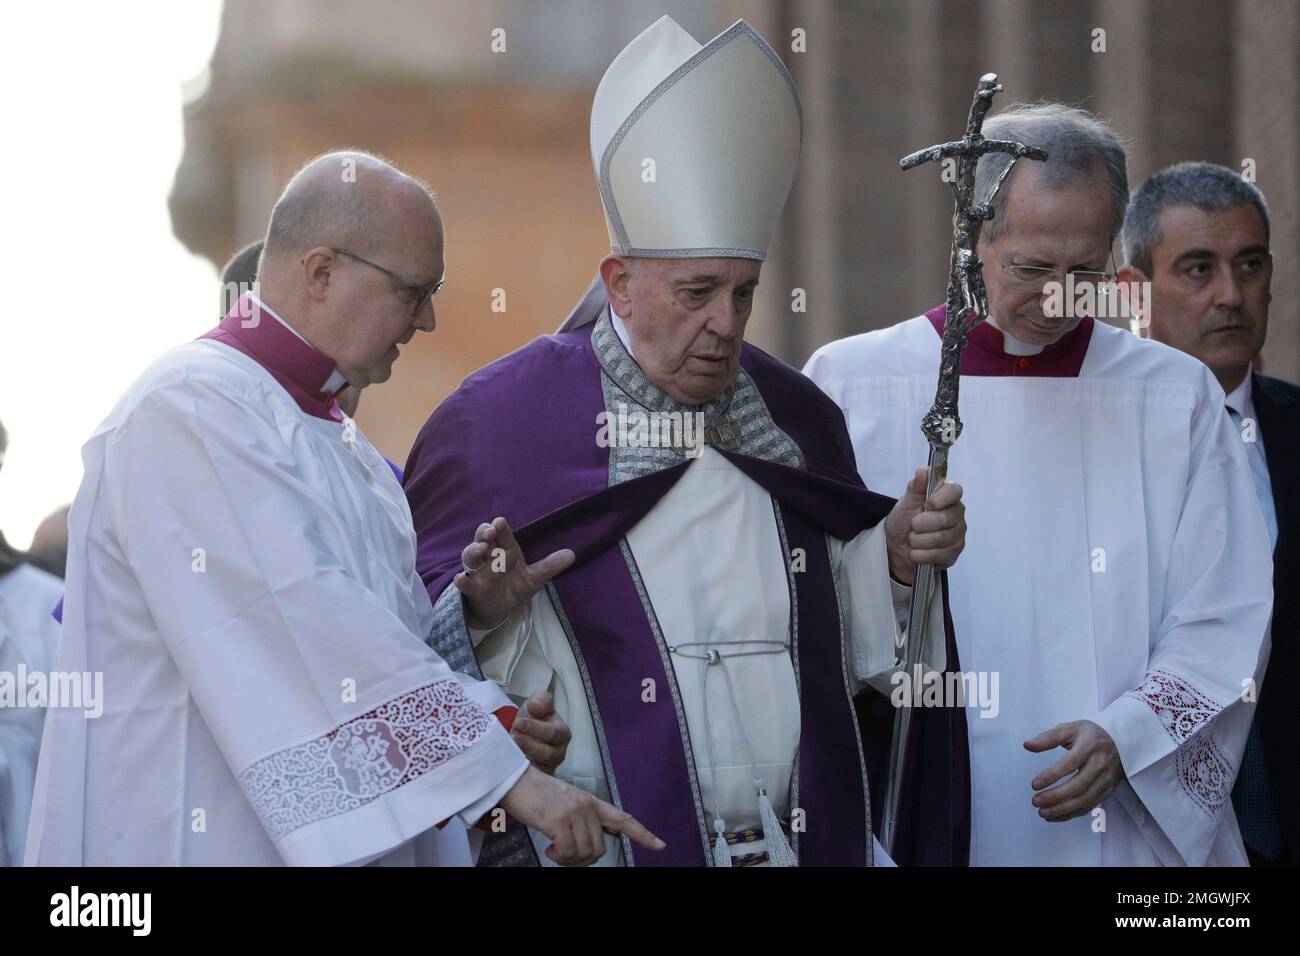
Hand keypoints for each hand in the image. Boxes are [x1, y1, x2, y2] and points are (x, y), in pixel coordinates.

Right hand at [456, 517, 573, 629]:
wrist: (498, 611)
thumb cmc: (514, 588)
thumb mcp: (534, 578)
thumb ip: (549, 566)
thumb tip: (572, 554)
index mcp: (505, 550)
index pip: (501, 535)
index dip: (499, 528)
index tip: (500, 522)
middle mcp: (489, 557)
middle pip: (481, 539)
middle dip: (484, 533)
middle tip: (490, 532)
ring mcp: (478, 572)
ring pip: (470, 556)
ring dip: (473, 551)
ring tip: (481, 549)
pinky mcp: (472, 589)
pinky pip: (464, 583)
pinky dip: (461, 581)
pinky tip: (461, 579)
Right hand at [499, 766, 664, 865]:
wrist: (513, 780)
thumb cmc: (534, 795)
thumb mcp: (564, 804)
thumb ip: (579, 820)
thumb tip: (585, 849)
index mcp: (590, 802)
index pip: (623, 819)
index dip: (643, 834)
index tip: (660, 846)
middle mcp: (587, 806)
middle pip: (599, 849)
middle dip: (582, 860)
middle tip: (563, 855)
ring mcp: (575, 812)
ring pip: (584, 854)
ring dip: (568, 860)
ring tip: (554, 849)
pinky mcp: (560, 820)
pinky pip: (568, 853)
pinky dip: (558, 857)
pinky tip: (549, 847)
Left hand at [510, 690, 570, 774]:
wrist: (522, 732)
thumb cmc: (533, 718)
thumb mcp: (537, 702)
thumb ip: (540, 700)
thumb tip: (536, 707)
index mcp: (562, 733)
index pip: (553, 733)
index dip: (534, 728)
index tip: (518, 722)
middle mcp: (559, 753)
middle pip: (546, 753)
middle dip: (527, 744)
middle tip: (512, 735)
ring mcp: (548, 767)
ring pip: (538, 768)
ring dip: (522, 757)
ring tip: (509, 747)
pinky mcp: (537, 778)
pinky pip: (530, 779)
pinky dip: (518, 771)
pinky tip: (509, 761)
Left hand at [884, 467, 965, 584]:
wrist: (896, 548)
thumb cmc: (903, 522)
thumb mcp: (905, 503)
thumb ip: (915, 487)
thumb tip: (923, 470)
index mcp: (946, 497)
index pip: (955, 491)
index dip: (941, 498)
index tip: (927, 504)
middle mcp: (957, 514)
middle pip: (948, 518)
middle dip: (922, 524)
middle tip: (912, 525)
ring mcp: (958, 535)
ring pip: (943, 538)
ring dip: (919, 541)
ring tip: (912, 539)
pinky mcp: (954, 554)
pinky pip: (940, 555)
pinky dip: (922, 555)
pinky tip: (916, 552)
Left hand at [1024, 719, 1123, 821]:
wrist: (1121, 743)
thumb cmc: (1090, 735)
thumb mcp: (1070, 729)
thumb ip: (1048, 737)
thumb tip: (1027, 745)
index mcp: (1090, 746)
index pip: (1070, 763)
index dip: (1052, 775)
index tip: (1034, 784)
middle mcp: (1101, 764)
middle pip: (1078, 786)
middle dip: (1055, 797)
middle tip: (1035, 801)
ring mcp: (1106, 780)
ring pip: (1085, 800)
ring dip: (1062, 809)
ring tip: (1042, 812)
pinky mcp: (1108, 791)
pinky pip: (1089, 806)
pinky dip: (1071, 814)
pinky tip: (1055, 815)